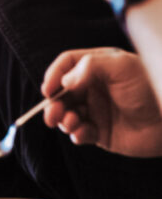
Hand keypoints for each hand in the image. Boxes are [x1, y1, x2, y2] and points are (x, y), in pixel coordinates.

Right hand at [41, 47, 161, 157]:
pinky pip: (80, 133)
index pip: (67, 64)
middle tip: (51, 114)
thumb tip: (65, 80)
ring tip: (70, 123)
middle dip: (53, 103)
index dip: (54, 75)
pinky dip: (76, 134)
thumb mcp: (121, 67)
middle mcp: (94, 87)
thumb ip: (90, 67)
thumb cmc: (150, 88)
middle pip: (62, 92)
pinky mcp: (101, 132)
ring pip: (67, 113)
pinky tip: (82, 134)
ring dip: (63, 119)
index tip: (49, 89)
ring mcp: (97, 110)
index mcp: (98, 67)